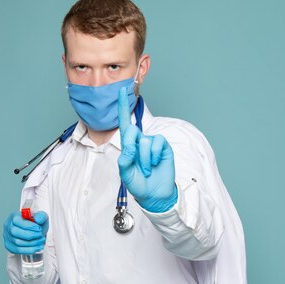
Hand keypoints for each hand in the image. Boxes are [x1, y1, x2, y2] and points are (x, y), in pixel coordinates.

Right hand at [3, 210, 48, 253]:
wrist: (34, 230)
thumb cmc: (36, 222)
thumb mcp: (41, 216)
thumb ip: (41, 216)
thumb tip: (38, 219)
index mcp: (14, 215)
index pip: (17, 221)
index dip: (29, 226)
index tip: (39, 228)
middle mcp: (8, 225)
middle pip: (15, 232)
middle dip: (30, 235)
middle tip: (40, 235)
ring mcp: (7, 236)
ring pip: (17, 243)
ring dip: (31, 243)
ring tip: (41, 241)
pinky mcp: (9, 245)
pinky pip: (18, 250)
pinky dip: (29, 250)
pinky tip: (37, 247)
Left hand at [117, 86, 177, 212]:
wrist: (155, 194)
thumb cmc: (138, 183)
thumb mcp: (126, 173)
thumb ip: (125, 160)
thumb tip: (130, 147)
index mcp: (128, 145)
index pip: (124, 122)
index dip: (123, 106)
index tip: (121, 89)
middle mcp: (140, 140)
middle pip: (131, 132)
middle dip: (131, 148)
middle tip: (136, 163)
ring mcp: (152, 143)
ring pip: (143, 141)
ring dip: (143, 158)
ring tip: (147, 169)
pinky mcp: (163, 146)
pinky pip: (156, 143)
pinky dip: (153, 155)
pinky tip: (154, 164)